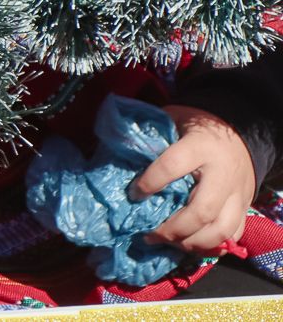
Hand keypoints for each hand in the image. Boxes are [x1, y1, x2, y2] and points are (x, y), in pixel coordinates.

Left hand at [133, 105, 257, 252]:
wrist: (240, 133)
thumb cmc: (197, 127)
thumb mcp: (174, 121)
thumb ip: (153, 138)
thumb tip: (121, 154)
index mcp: (201, 147)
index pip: (172, 167)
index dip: (150, 183)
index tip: (133, 195)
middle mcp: (222, 174)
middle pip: (201, 211)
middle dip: (173, 229)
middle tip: (150, 235)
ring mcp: (237, 194)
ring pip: (221, 230)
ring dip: (192, 243)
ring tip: (167, 243)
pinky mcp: (245, 207)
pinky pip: (234, 234)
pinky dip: (212, 245)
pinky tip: (189, 245)